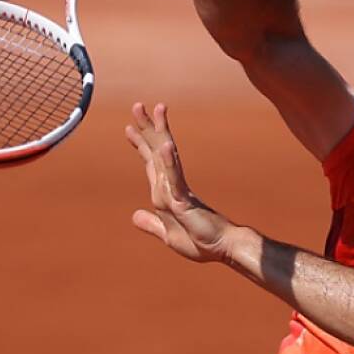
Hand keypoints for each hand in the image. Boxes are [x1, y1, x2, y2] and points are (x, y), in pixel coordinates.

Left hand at [126, 102, 235, 262]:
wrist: (223, 248)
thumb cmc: (201, 242)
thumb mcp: (168, 235)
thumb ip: (152, 224)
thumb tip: (136, 216)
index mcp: (166, 193)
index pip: (151, 163)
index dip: (141, 144)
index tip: (130, 127)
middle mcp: (170, 186)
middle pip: (156, 151)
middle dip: (146, 128)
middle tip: (138, 105)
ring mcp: (177, 190)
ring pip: (165, 156)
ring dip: (159, 132)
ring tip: (155, 110)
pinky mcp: (184, 200)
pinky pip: (174, 178)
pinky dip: (169, 162)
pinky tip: (165, 145)